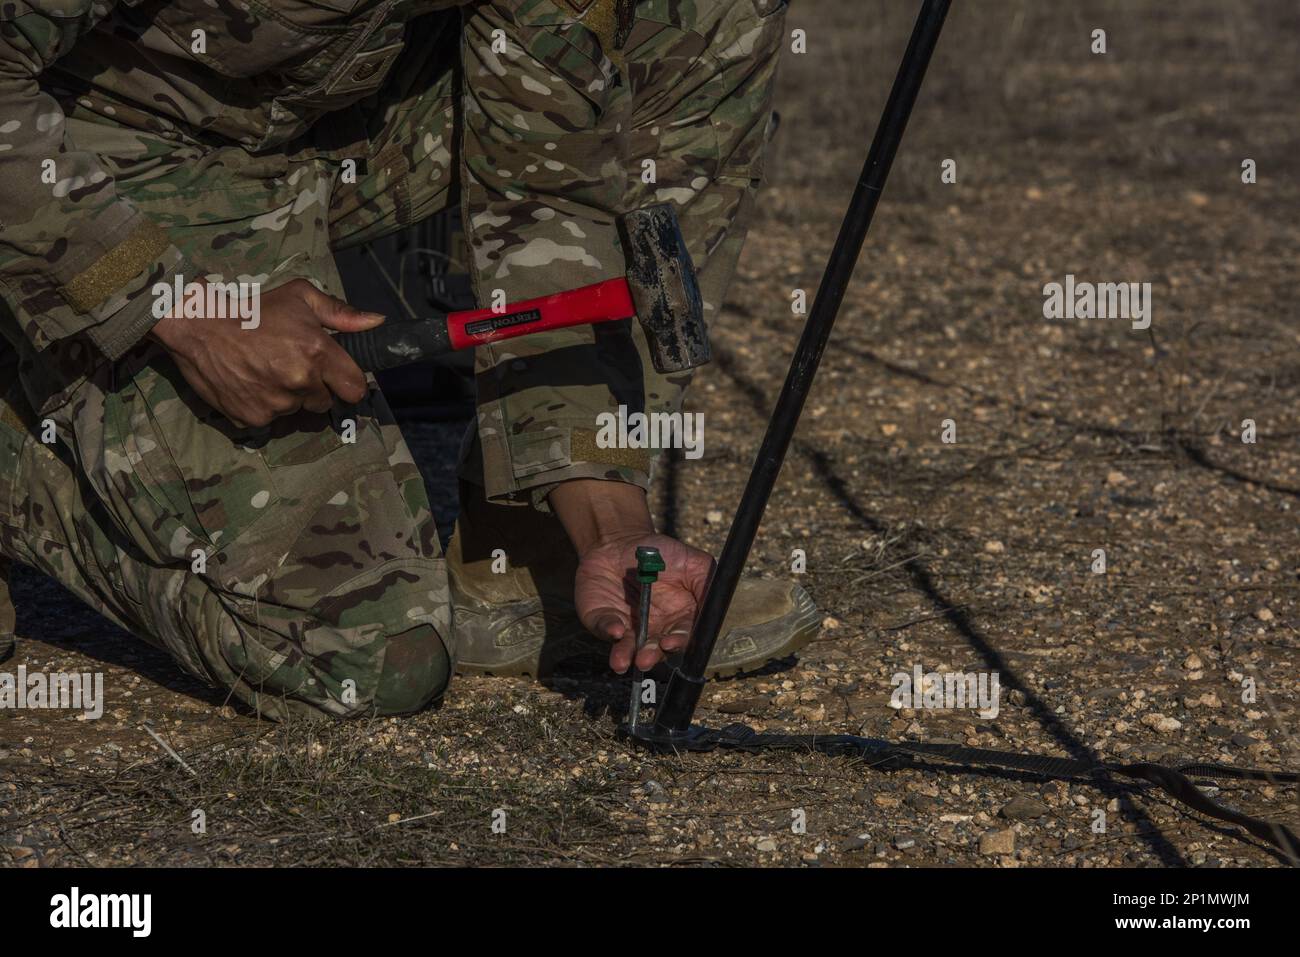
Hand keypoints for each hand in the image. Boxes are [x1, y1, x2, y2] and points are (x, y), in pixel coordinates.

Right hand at [149, 278, 382, 427]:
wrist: (199, 325)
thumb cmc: (253, 308)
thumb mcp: (300, 297)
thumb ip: (341, 314)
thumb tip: (377, 322)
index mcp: (317, 352)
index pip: (355, 388)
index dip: (347, 383)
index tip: (336, 377)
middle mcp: (300, 381)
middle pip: (325, 402)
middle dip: (315, 388)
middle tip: (291, 366)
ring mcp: (276, 403)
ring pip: (297, 410)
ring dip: (289, 397)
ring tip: (266, 371)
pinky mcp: (253, 418)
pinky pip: (271, 420)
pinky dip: (264, 406)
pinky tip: (250, 383)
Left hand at [574, 531, 715, 673]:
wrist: (623, 541)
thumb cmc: (661, 553)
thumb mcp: (695, 563)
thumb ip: (708, 584)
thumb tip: (715, 604)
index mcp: (679, 618)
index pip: (681, 638)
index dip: (677, 644)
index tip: (670, 643)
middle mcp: (654, 628)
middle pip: (654, 650)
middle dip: (650, 656)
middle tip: (644, 659)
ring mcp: (628, 626)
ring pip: (628, 647)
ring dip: (625, 656)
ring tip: (622, 662)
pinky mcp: (604, 619)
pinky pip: (604, 628)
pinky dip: (609, 630)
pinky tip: (614, 630)